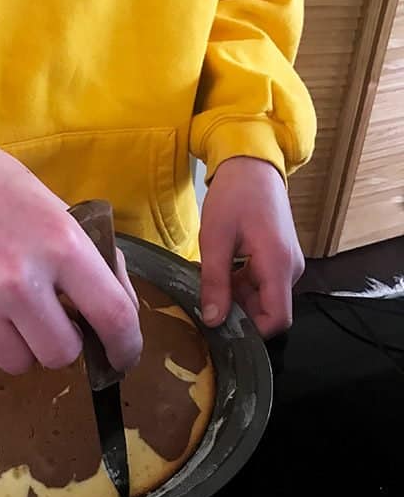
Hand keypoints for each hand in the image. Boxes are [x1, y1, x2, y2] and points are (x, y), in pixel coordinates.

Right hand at [0, 99, 140, 373]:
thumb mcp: (50, 206)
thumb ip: (84, 258)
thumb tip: (115, 311)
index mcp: (60, 242)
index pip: (113, 316)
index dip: (126, 345)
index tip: (122, 354)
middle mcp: (17, 279)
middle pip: (62, 354)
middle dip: (64, 341)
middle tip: (53, 318)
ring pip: (20, 362)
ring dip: (23, 344)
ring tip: (8, 306)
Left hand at [198, 156, 304, 337]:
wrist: (252, 165)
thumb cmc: (234, 196)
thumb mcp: (215, 239)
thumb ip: (215, 283)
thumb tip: (213, 320)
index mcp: (278, 264)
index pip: (278, 320)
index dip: (251, 331)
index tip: (220, 326)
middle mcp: (291, 268)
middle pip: (269, 310)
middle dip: (238, 311)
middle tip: (206, 299)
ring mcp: (288, 262)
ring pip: (264, 297)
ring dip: (237, 296)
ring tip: (210, 280)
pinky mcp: (281, 257)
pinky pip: (264, 283)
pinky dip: (242, 283)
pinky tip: (220, 270)